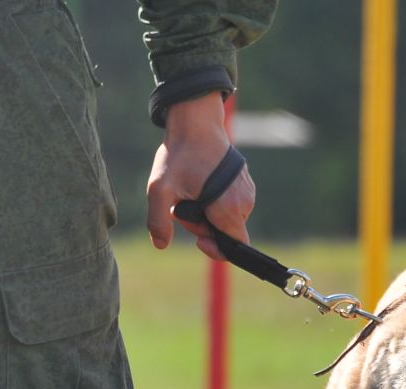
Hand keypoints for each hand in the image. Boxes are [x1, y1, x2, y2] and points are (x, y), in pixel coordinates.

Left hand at [146, 94, 255, 259]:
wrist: (196, 121)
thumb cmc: (180, 154)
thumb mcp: (160, 189)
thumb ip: (158, 221)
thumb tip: (160, 244)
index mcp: (229, 208)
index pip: (235, 248)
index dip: (216, 250)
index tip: (198, 239)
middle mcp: (245, 202)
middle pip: (226, 232)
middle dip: (203, 225)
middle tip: (182, 204)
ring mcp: (247, 191)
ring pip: (227, 218)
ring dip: (207, 213)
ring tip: (189, 191)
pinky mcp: (244, 182)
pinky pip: (230, 204)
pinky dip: (214, 201)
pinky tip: (199, 184)